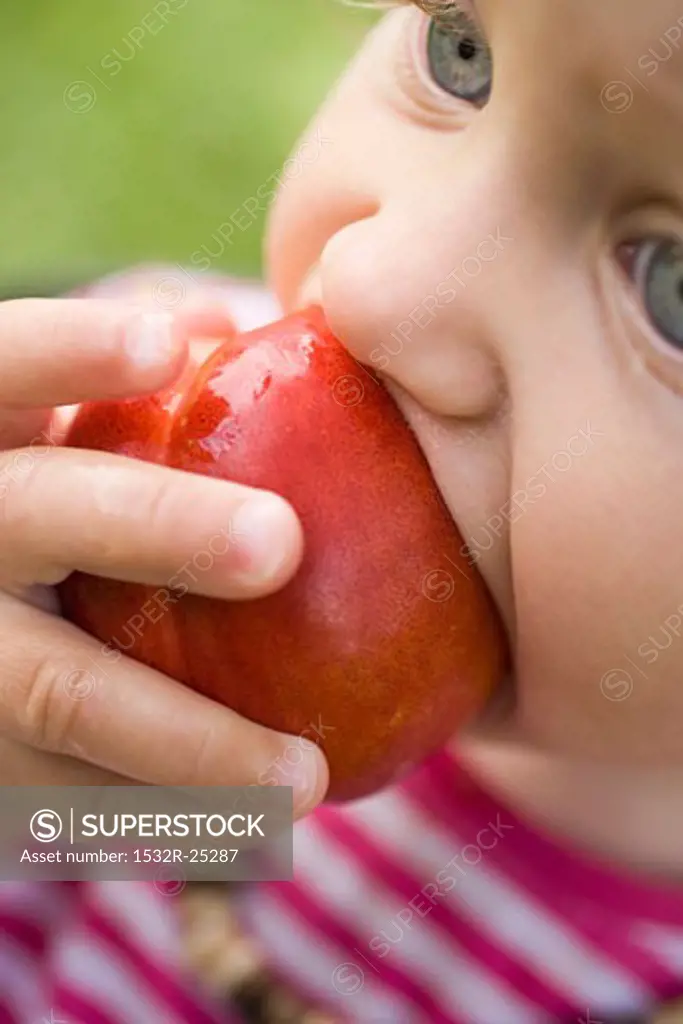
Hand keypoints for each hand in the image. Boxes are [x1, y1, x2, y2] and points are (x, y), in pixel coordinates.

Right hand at [0, 297, 328, 815]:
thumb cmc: (46, 500)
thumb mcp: (53, 428)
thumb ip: (124, 374)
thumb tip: (223, 321)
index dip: (68, 352)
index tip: (171, 345)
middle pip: (39, 518)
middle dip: (160, 528)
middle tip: (282, 544)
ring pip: (57, 694)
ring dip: (184, 740)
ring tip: (305, 776)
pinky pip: (64, 802)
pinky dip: (165, 818)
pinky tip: (254, 835)